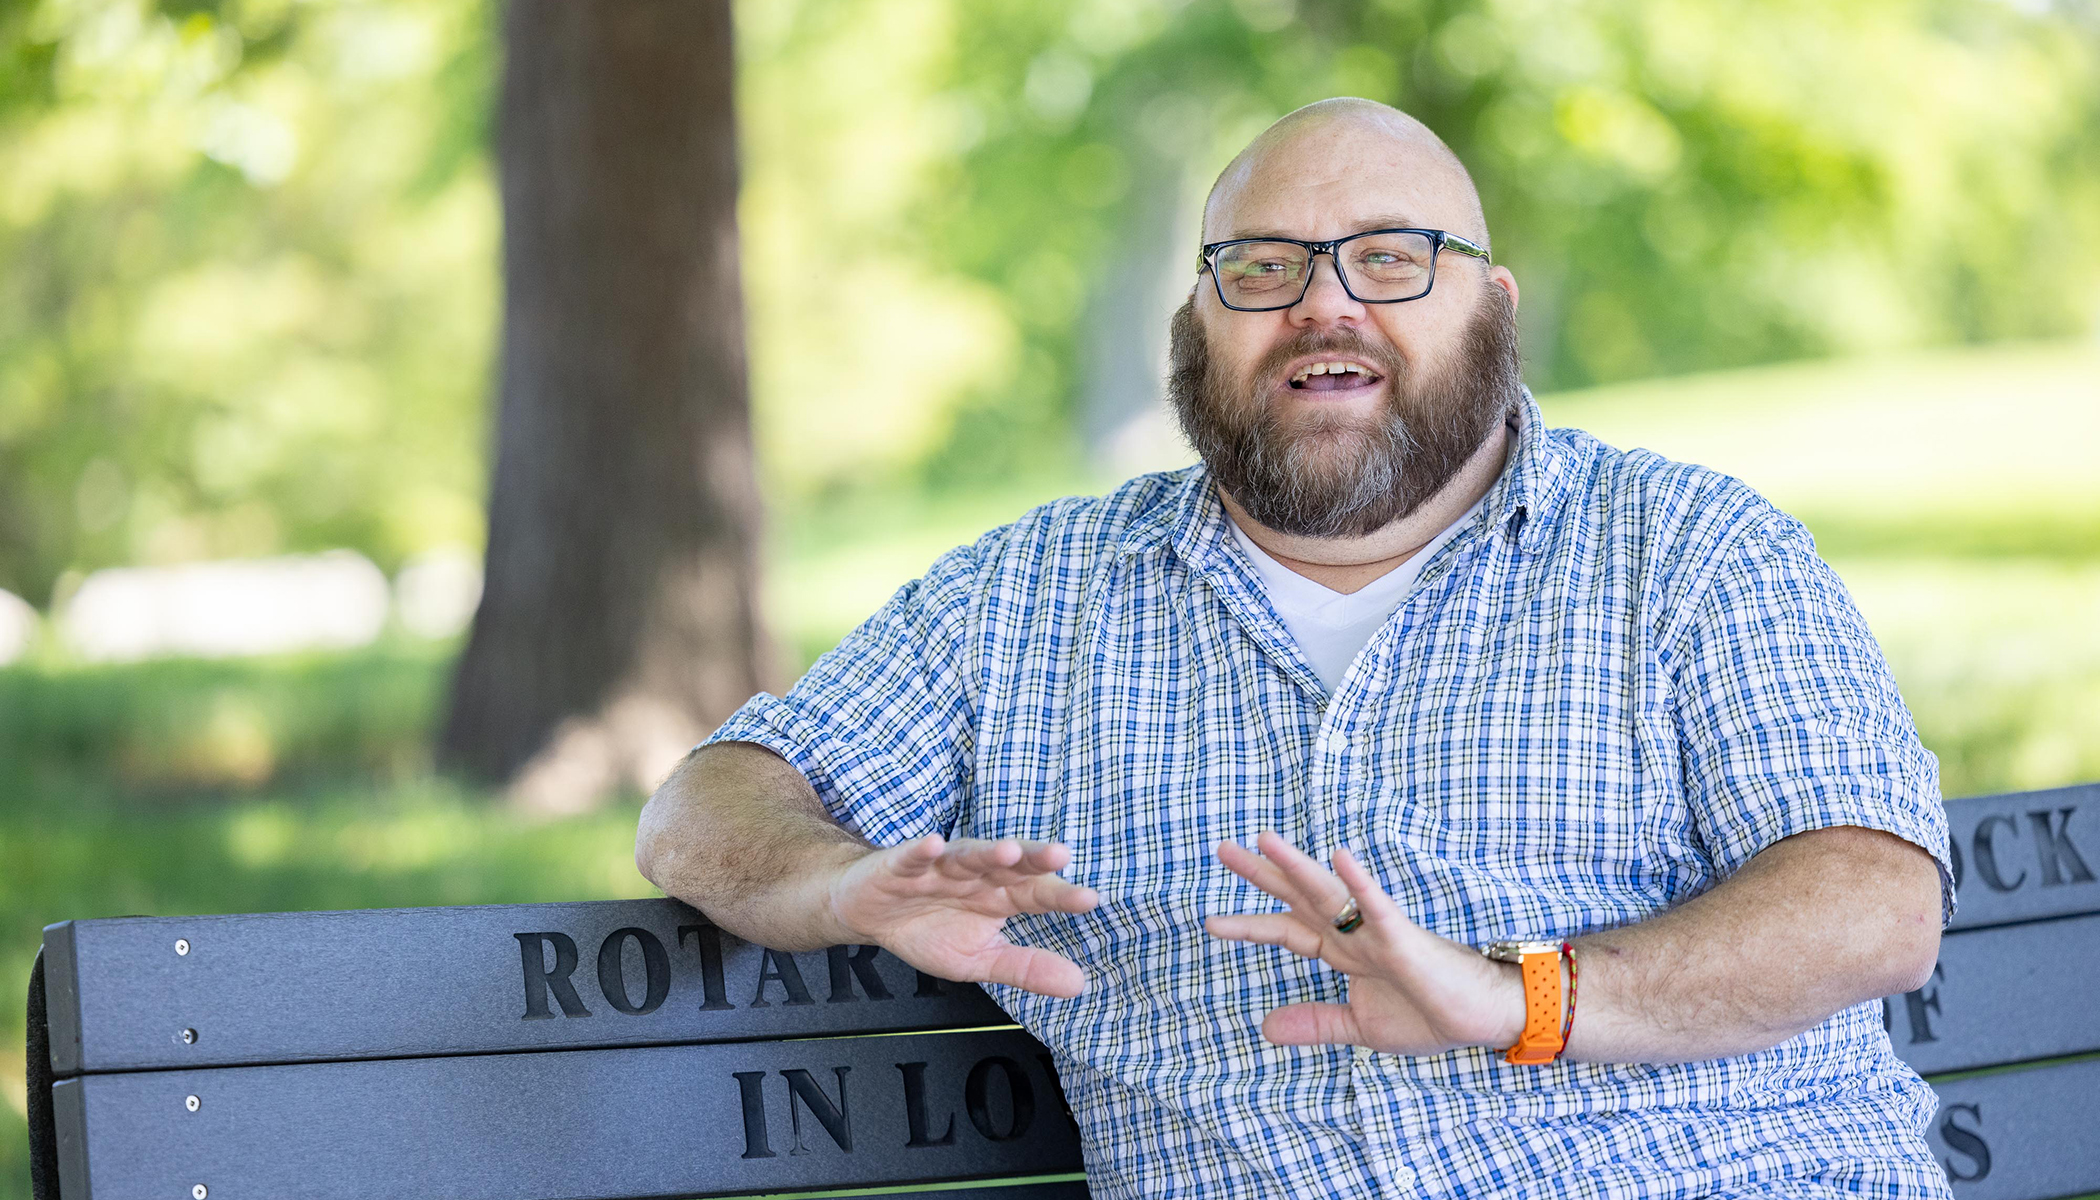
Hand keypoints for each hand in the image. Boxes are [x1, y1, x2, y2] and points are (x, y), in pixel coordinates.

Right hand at [829, 834, 1099, 998]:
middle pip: (1008, 864)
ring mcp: (938, 867)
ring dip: (985, 852)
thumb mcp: (980, 959)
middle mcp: (975, 875)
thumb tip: (1079, 984)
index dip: (1060, 895)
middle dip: (1032, 859)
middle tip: (1060, 856)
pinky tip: (934, 845)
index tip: (1089, 899)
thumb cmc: (928, 930)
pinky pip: (911, 856)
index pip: (1035, 893)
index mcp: (998, 896)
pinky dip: (921, 851)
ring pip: (966, 855)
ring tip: (1008, 852)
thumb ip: (1026, 968)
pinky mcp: (899, 865)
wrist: (869, 914)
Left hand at [1204, 831, 1524, 1052]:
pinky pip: (1378, 906)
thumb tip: (1264, 1028)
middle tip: (1223, 849)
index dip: (1250, 925)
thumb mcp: (1359, 1027)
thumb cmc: (1429, 1013)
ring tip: (1263, 840)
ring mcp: (1377, 931)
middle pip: (1298, 898)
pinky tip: (1338, 858)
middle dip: (1261, 876)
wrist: (1482, 1018)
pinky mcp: (1405, 937)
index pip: (1287, 932)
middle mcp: (1354, 934)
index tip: (1211, 922)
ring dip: (1296, 866)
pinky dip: (1358, 883)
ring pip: (1329, 892)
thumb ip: (1315, 1022)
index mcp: (1343, 952)